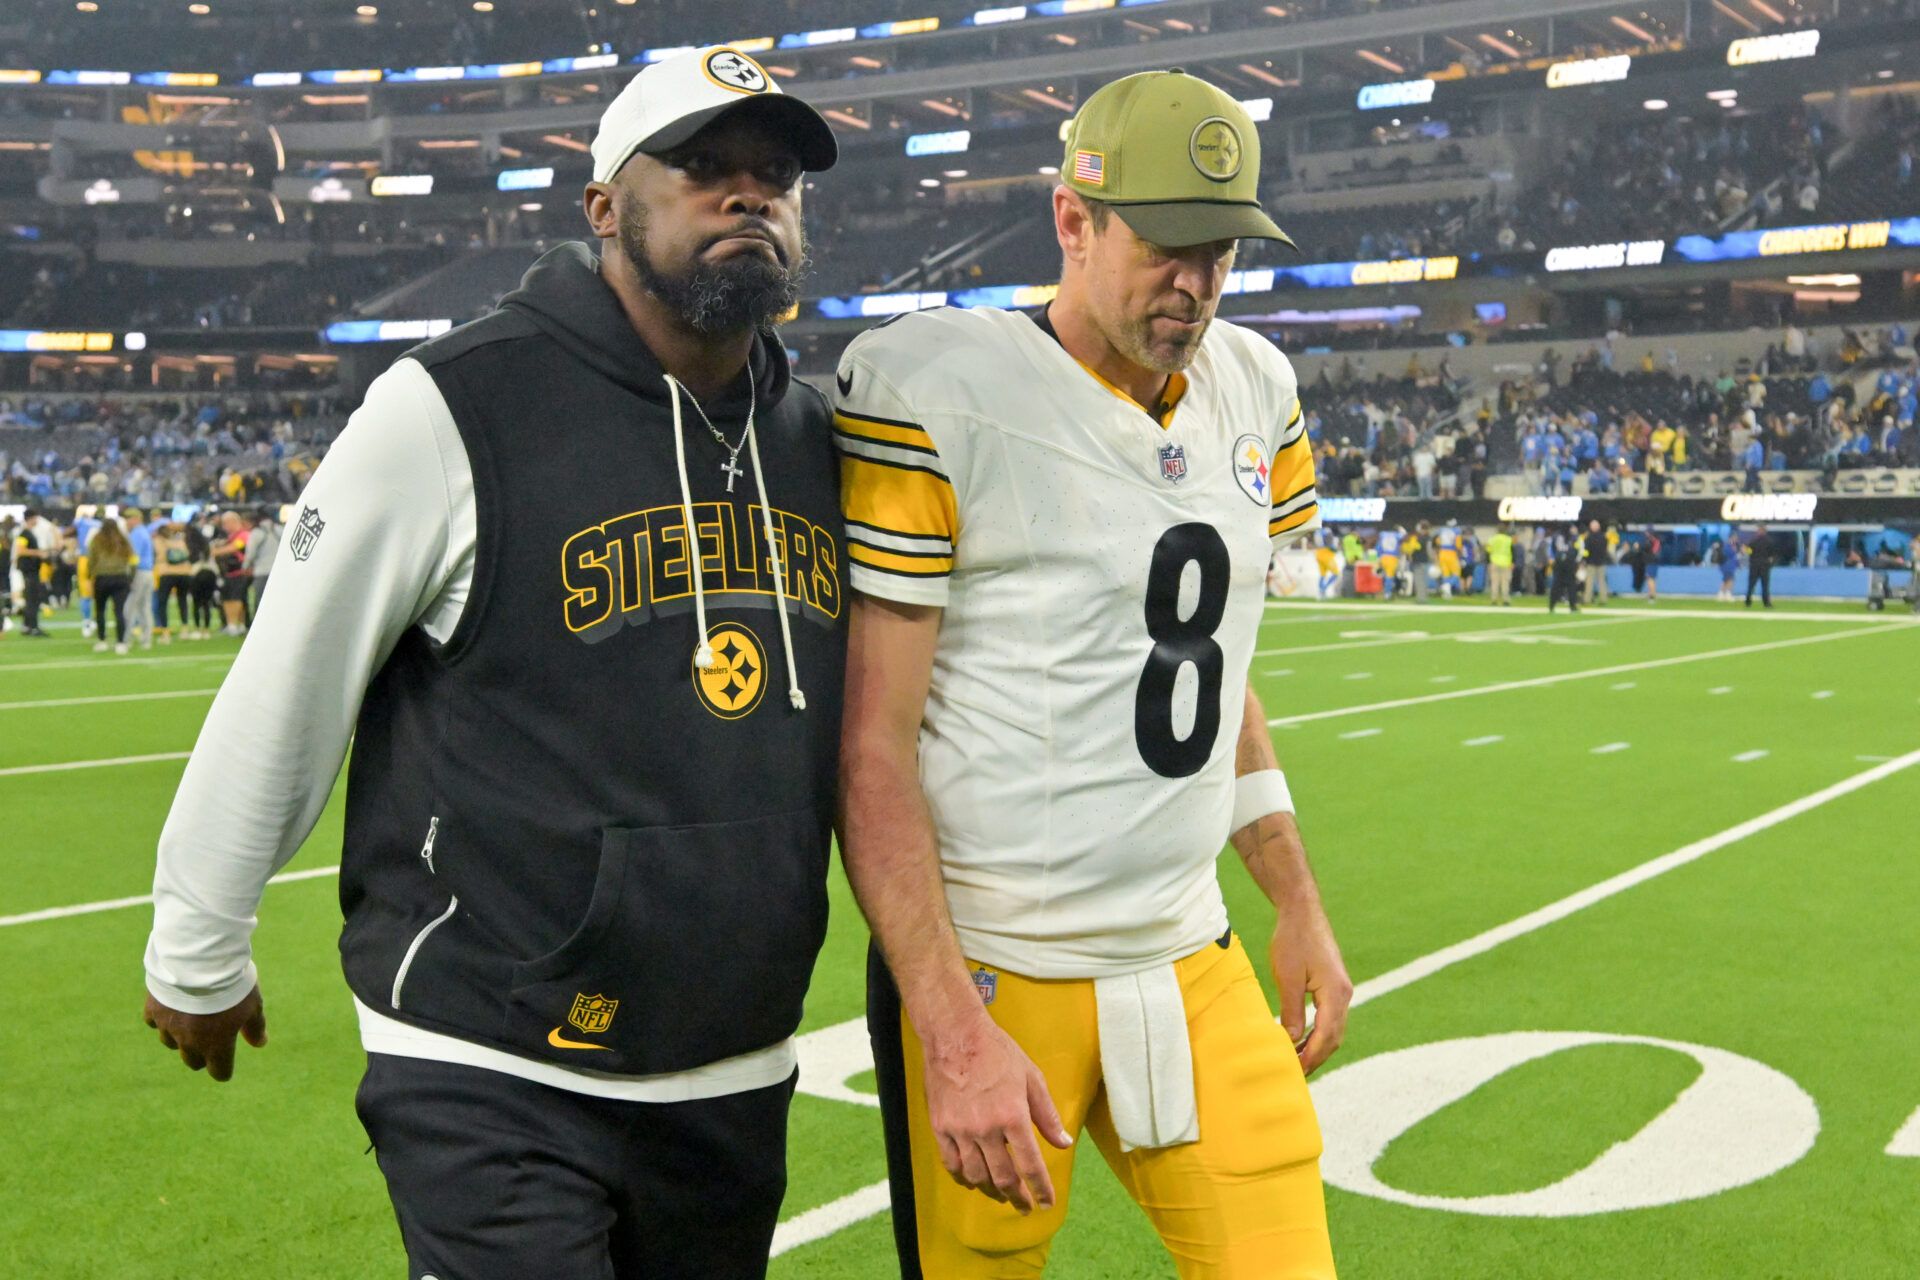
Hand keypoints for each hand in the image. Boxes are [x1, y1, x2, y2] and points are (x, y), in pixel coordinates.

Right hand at [143, 984, 267, 1081]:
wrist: (200, 962)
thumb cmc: (232, 985)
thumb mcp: (252, 1005)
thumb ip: (255, 1027)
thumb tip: (260, 1043)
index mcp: (216, 1045)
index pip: (219, 1071)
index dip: (223, 1069)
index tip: (225, 1063)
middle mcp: (189, 1042)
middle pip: (193, 1061)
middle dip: (202, 1055)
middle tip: (210, 1039)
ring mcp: (168, 1027)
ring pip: (171, 1043)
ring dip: (181, 1037)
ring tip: (192, 1018)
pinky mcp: (153, 1010)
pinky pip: (154, 1022)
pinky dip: (162, 1017)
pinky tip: (172, 1006)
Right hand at [921, 1015, 1072, 1213]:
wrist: (955, 1035)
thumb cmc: (997, 1052)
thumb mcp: (1031, 1078)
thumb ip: (1047, 1114)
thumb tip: (1064, 1142)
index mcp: (1013, 1116)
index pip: (1030, 1164)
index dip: (1041, 1189)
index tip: (1047, 1203)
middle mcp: (986, 1128)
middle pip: (1003, 1177)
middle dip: (1017, 1197)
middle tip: (1025, 1207)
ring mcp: (960, 1130)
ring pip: (977, 1176)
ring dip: (991, 1191)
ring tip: (1001, 1196)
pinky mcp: (940, 1127)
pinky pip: (952, 1163)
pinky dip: (963, 1178)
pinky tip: (972, 1182)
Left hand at [1269, 903, 1351, 1076]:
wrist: (1302, 911)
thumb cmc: (1293, 940)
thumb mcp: (1287, 977)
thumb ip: (1292, 1011)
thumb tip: (1292, 1041)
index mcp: (1336, 993)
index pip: (1326, 1036)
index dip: (1311, 1057)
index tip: (1295, 1072)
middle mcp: (1344, 994)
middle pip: (1334, 1038)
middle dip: (1316, 1058)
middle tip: (1295, 1075)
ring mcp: (1341, 990)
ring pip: (1334, 1030)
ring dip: (1317, 1047)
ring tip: (1297, 1062)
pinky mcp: (1334, 986)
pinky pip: (1330, 1018)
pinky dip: (1318, 1033)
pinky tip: (1301, 1040)